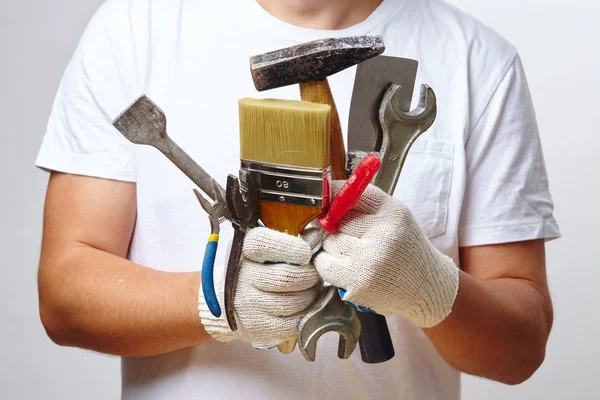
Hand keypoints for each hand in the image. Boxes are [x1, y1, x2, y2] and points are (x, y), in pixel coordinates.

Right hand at [199, 227, 320, 348]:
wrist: (225, 300)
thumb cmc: (254, 268)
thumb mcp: (262, 248)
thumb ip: (285, 242)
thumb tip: (316, 238)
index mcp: (244, 250)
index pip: (266, 245)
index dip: (294, 248)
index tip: (307, 254)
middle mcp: (243, 276)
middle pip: (287, 277)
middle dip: (310, 276)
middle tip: (315, 275)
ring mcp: (250, 304)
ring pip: (294, 301)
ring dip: (311, 295)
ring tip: (311, 290)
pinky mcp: (259, 327)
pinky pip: (293, 323)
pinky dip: (306, 314)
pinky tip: (305, 306)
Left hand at [305, 181, 458, 327]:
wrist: (426, 288)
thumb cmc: (404, 250)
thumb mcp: (394, 218)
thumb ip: (363, 204)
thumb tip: (322, 201)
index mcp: (393, 212)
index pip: (350, 194)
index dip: (333, 198)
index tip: (326, 204)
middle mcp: (383, 235)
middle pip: (335, 221)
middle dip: (336, 229)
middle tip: (353, 239)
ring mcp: (370, 261)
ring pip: (327, 243)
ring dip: (332, 249)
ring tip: (355, 256)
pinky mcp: (358, 283)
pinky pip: (324, 265)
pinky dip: (329, 266)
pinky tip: (347, 269)